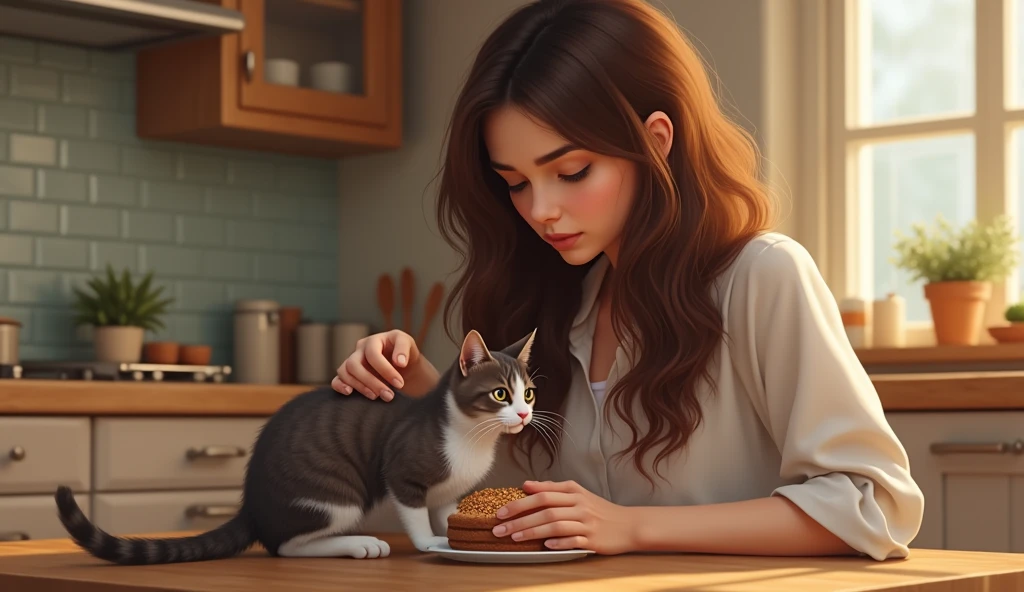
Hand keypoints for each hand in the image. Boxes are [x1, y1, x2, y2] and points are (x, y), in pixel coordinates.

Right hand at [331, 330, 437, 400]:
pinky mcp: (348, 376)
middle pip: (354, 364)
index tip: (400, 384)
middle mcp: (360, 350)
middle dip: (372, 382)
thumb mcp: (409, 345)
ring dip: (360, 387)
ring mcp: (352, 362)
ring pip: (344, 372)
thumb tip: (399, 362)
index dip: (385, 370)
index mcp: (374, 341)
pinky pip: (336, 380)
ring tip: (376, 397)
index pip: (372, 354)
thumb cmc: (405, 354)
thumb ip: (404, 349)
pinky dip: (339, 386)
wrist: (404, 367)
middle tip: (389, 396)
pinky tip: (349, 393)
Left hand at [491, 480, 636, 554]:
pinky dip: (559, 543)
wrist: (628, 525)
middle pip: (545, 510)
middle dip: (519, 519)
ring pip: (556, 525)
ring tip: (515, 537)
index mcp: (573, 492)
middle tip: (500, 528)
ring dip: (533, 531)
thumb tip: (527, 485)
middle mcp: (579, 505)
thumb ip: (552, 489)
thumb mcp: (577, 494)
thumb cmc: (599, 510)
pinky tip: (546, 546)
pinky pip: (573, 540)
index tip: (501, 511)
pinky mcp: (593, 539)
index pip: (542, 495)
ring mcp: (586, 522)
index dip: (519, 503)